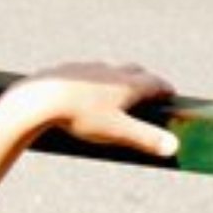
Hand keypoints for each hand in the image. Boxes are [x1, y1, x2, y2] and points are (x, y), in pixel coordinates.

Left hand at [14, 62, 178, 157]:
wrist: (38, 100)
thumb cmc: (80, 116)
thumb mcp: (117, 131)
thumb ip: (146, 138)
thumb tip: (174, 145)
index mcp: (127, 84)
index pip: (154, 82)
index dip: (164, 88)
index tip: (170, 94)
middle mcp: (109, 70)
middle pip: (133, 70)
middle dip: (143, 79)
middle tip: (147, 90)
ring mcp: (85, 67)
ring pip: (106, 68)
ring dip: (115, 77)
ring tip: (115, 90)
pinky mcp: (63, 70)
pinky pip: (81, 72)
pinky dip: (89, 79)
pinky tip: (82, 89)